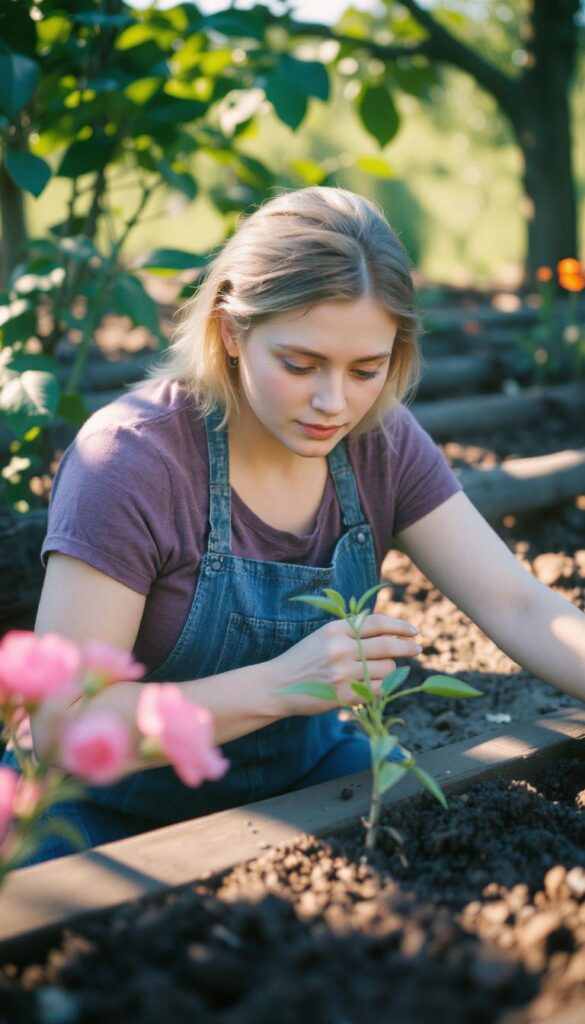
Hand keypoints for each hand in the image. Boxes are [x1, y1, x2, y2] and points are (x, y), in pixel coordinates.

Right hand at [270, 614, 420, 715]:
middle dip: (407, 647)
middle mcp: (340, 648)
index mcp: (335, 629)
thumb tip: (388, 631)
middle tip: (417, 648)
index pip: (376, 623)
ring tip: (381, 671)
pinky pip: (378, 689)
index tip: (412, 631)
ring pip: (386, 669)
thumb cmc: (304, 659)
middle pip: (387, 646)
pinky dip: (382, 687)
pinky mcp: (344, 695)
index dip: (398, 627)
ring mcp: (343, 673)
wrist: (279, 685)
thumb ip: (350, 631)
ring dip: (390, 670)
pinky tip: (375, 686)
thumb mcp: (323, 636)